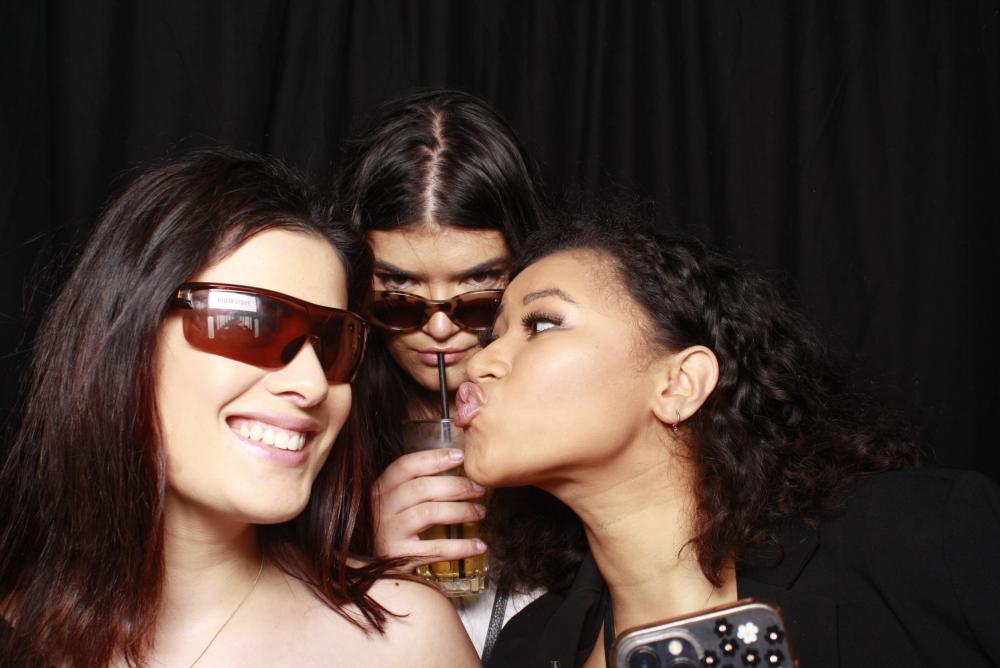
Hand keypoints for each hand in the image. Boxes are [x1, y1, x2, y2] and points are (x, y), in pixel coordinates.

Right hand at [373, 448, 487, 569]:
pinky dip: (461, 547)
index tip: (460, 456)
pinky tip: (478, 545)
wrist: (371, 571)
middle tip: (479, 488)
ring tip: (480, 512)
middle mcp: (381, 508)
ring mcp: (389, 532)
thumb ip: (415, 485)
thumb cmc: (391, 529)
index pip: (405, 466)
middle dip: (457, 485)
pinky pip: (436, 549)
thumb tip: (454, 464)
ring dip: (461, 511)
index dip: (434, 458)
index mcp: (380, 489)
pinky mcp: (399, 557)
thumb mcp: (393, 503)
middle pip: (422, 488)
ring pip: (430, 513)